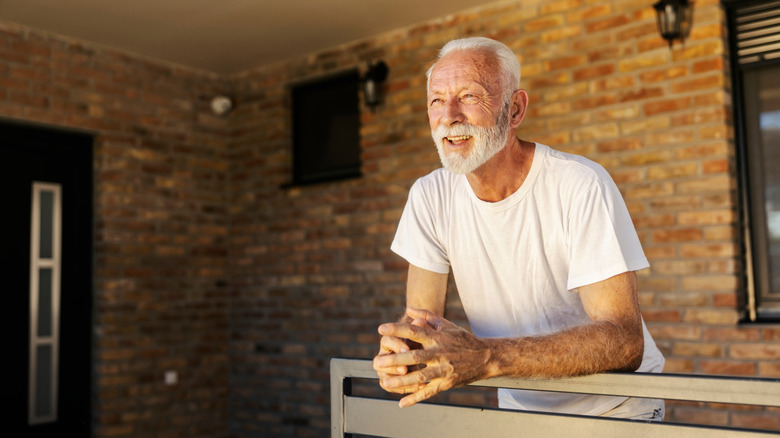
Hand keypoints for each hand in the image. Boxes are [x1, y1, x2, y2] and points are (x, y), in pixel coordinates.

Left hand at [372, 307, 491, 406]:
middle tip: (377, 361)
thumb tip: (409, 308)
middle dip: (395, 359)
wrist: (486, 357)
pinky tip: (402, 402)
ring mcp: (443, 369)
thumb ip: (427, 316)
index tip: (381, 329)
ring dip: (402, 381)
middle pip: (414, 356)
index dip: (397, 329)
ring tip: (385, 383)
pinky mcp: (447, 383)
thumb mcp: (446, 325)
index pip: (415, 331)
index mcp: (437, 337)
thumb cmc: (463, 339)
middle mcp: (439, 353)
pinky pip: (429, 391)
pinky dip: (415, 397)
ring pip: (420, 377)